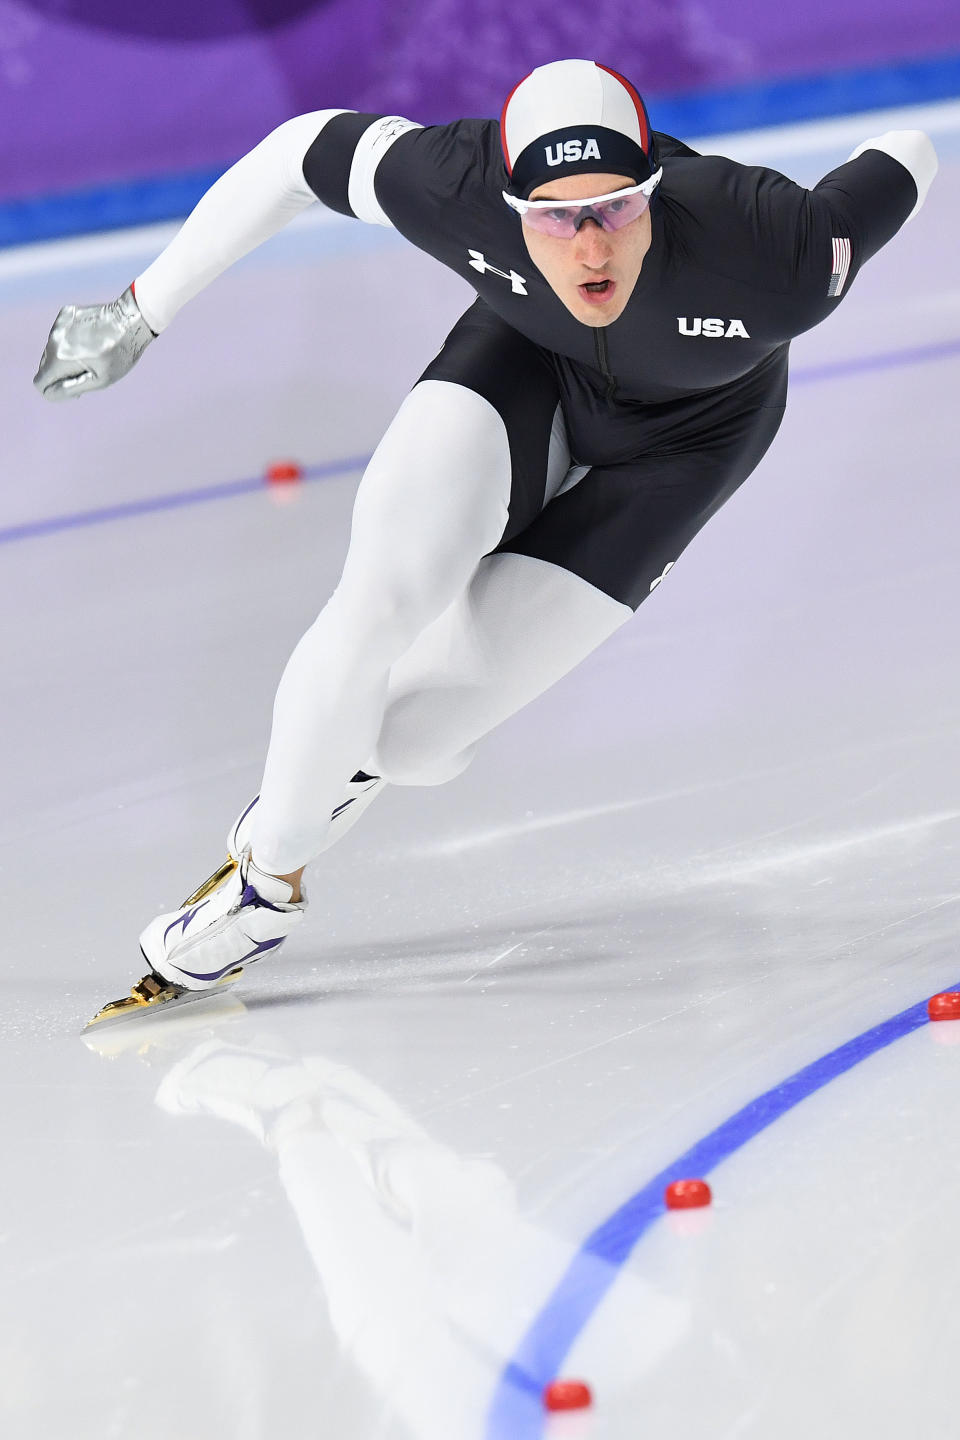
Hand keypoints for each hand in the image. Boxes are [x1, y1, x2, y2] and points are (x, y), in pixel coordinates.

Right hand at [33, 285, 156, 401]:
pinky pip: (60, 335)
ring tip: (93, 353)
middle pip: (45, 367)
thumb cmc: (120, 354)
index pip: (40, 383)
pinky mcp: (65, 314)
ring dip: (67, 356)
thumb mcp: (100, 380)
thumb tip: (49, 393)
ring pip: (52, 350)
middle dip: (62, 373)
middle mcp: (53, 340)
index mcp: (60, 358)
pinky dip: (72, 340)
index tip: (75, 387)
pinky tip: (92, 339)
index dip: (55, 390)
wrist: (131, 320)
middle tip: (89, 371)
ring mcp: (58, 325)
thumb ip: (71, 389)